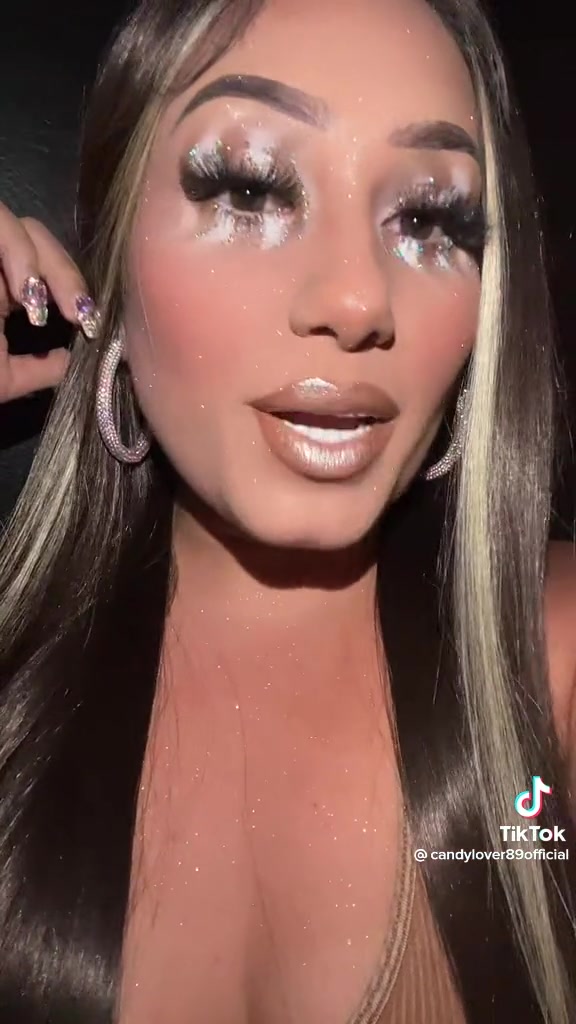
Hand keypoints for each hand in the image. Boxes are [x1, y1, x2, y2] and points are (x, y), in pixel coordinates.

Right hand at [0, 202, 99, 403]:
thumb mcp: (1, 380)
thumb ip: (36, 371)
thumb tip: (68, 364)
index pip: (45, 265)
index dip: (72, 287)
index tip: (90, 324)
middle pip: (34, 234)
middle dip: (64, 273)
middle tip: (79, 314)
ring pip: (10, 221)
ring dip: (34, 260)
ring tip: (36, 305)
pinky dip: (14, 251)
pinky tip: (21, 292)